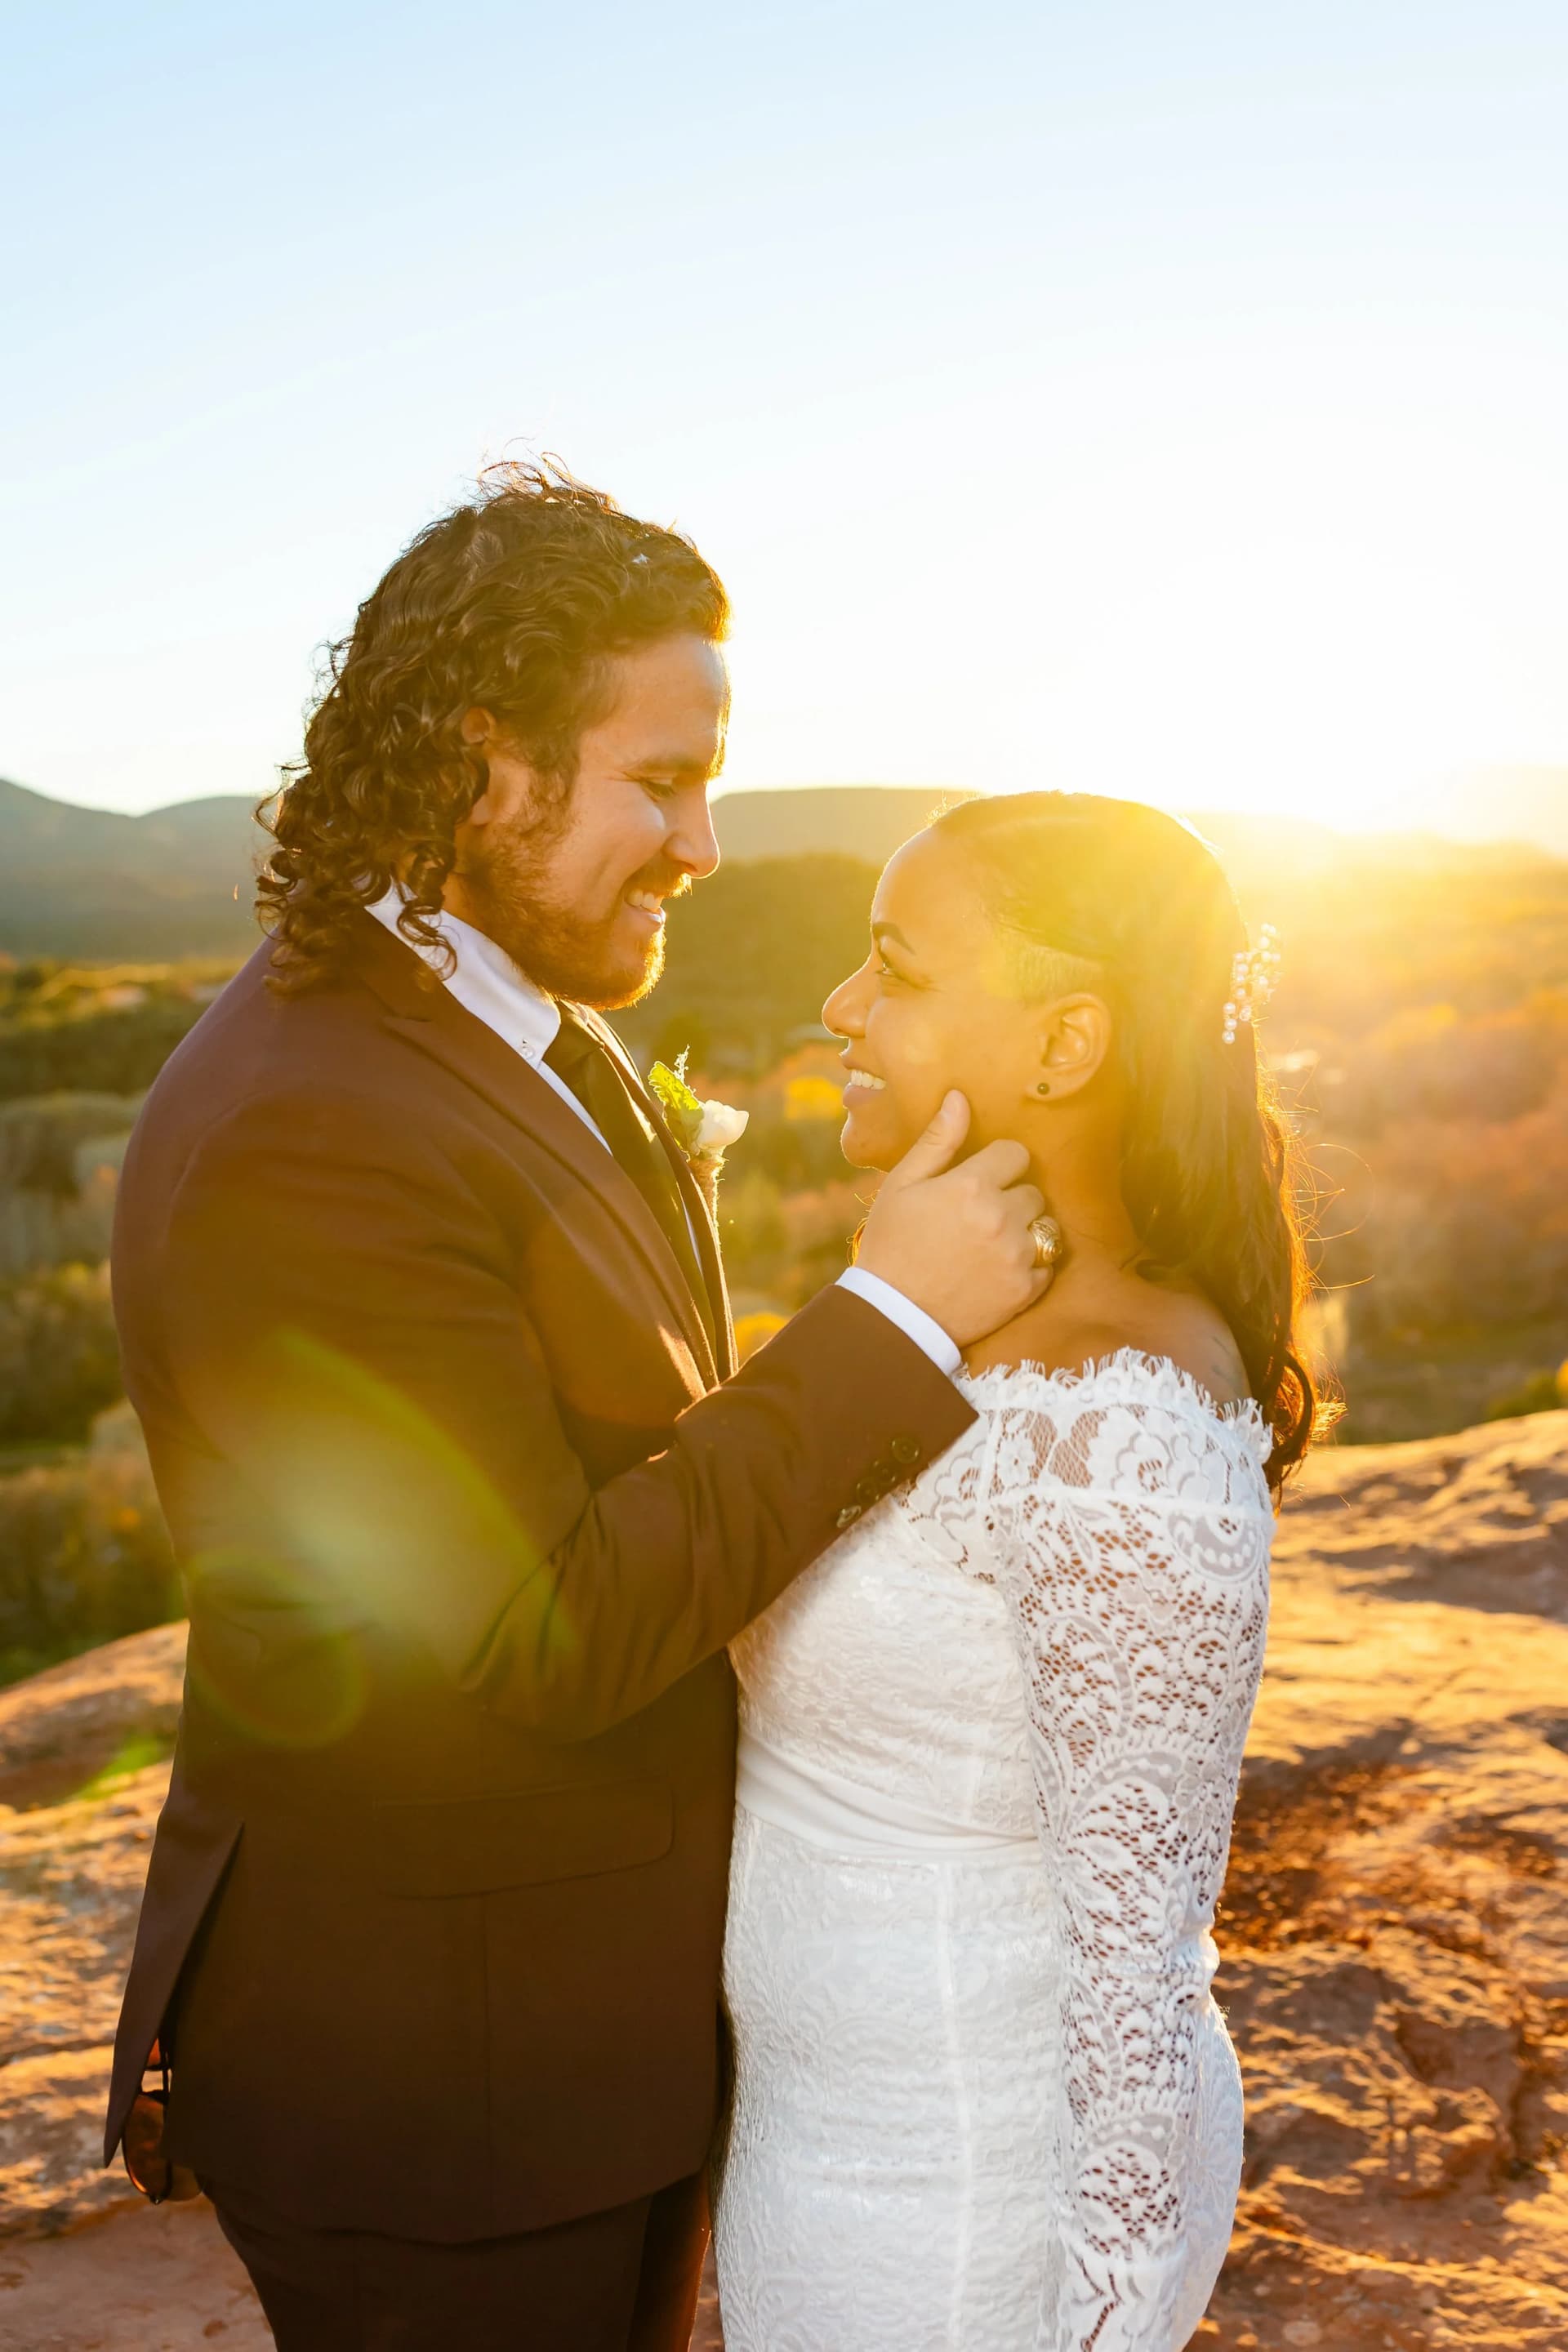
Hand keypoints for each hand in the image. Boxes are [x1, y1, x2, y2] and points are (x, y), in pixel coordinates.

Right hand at [856, 1092, 1051, 1346]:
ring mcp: (1017, 1255)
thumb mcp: (902, 1186)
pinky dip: (1030, 1266)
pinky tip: (1000, 1270)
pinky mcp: (1025, 1290)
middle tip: (980, 1216)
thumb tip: (959, 1097)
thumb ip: (937, 1141)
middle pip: (1032, 1191)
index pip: (1015, 1154)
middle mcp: (1002, 1217)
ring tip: (994, 1244)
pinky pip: (1047, 1265)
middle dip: (1011, 1198)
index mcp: (972, 1185)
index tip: (980, 1180)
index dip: (997, 1164)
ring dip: (1026, 1230)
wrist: (893, 1316)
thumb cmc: (891, 1245)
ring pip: (1045, 1226)